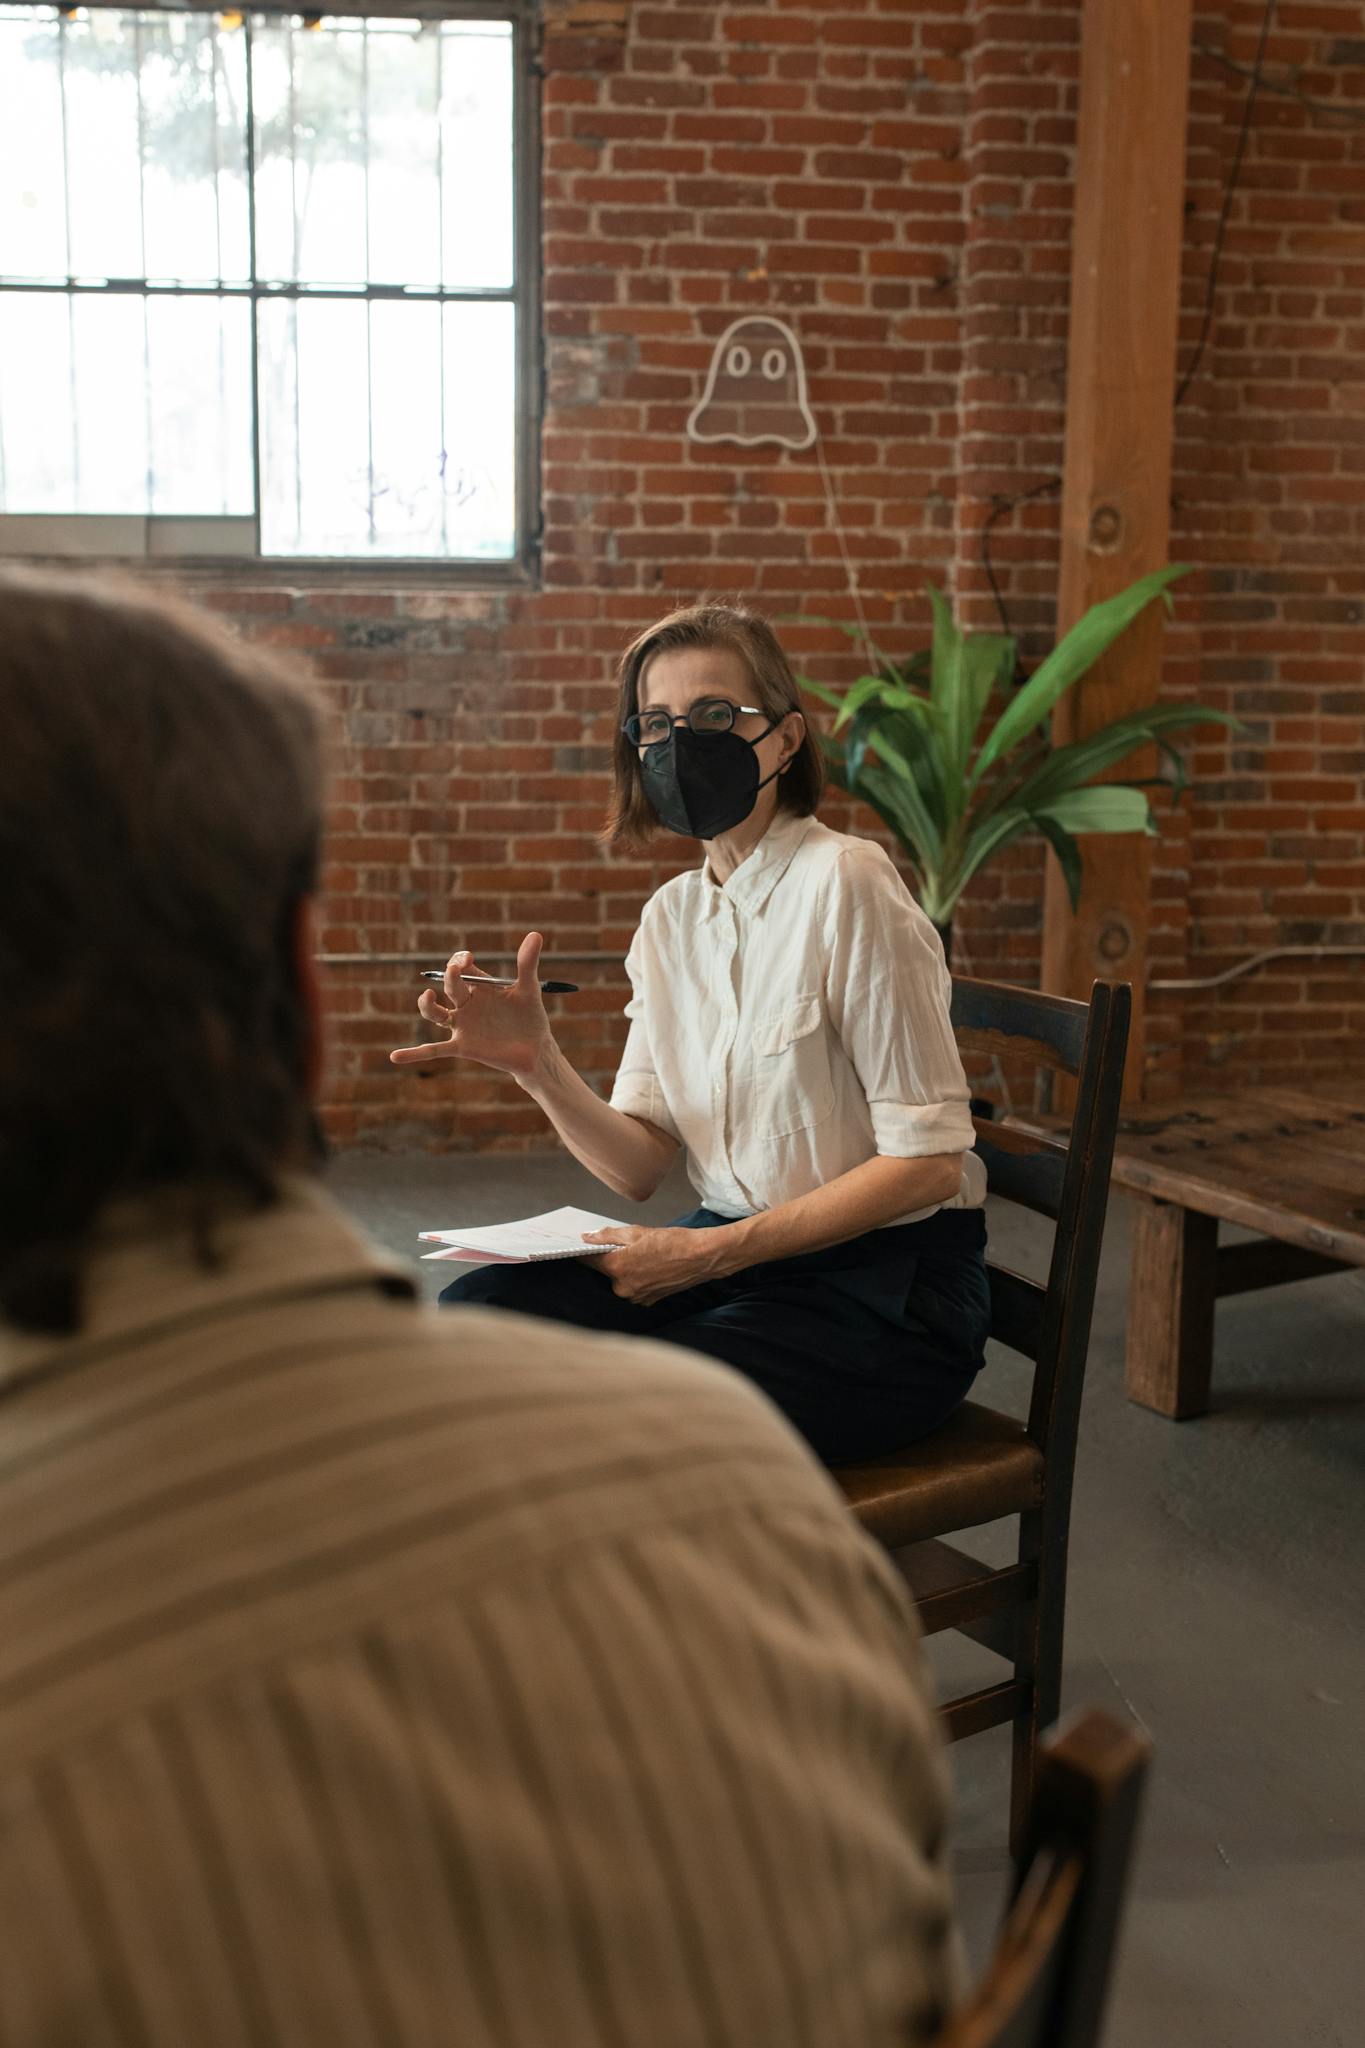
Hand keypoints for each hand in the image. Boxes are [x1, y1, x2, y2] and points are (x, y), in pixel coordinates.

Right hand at [390, 931, 553, 1081]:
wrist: (535, 1050)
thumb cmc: (530, 1018)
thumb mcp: (529, 989)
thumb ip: (527, 964)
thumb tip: (535, 935)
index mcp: (480, 986)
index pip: (462, 968)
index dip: (460, 961)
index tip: (466, 959)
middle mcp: (467, 1003)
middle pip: (450, 986)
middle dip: (450, 977)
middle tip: (454, 970)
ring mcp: (462, 1025)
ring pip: (435, 1013)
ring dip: (426, 1006)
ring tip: (427, 996)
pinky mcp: (462, 1046)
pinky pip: (434, 1049)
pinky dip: (414, 1053)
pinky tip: (395, 1057)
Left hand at [580, 1224, 728, 1307]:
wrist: (701, 1257)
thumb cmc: (673, 1242)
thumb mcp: (637, 1232)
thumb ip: (608, 1236)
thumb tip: (588, 1238)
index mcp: (618, 1267)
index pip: (588, 1260)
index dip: (584, 1251)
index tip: (581, 1245)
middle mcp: (623, 1287)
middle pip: (604, 1272)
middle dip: (609, 1259)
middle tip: (624, 1246)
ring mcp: (636, 1297)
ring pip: (619, 1281)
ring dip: (623, 1269)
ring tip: (642, 1256)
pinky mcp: (647, 1301)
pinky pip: (633, 1289)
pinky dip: (636, 1278)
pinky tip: (649, 1266)